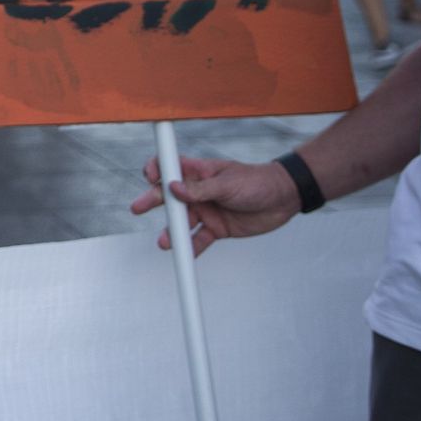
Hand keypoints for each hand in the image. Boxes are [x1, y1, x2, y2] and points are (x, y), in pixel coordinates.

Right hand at [129, 156, 301, 256]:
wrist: (284, 199)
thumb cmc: (257, 182)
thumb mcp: (228, 183)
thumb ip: (200, 188)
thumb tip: (172, 188)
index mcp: (199, 172)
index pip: (170, 166)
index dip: (156, 169)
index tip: (150, 177)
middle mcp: (198, 191)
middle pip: (168, 197)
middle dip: (151, 201)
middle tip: (137, 208)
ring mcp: (206, 210)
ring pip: (181, 222)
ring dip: (171, 231)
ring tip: (164, 242)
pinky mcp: (216, 228)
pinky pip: (199, 239)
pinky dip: (191, 247)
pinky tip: (184, 254)